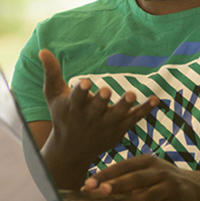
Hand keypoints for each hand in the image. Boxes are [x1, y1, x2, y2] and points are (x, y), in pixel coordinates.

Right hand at [38, 49, 158, 188]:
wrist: (71, 150)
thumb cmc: (62, 116)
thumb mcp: (53, 96)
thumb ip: (51, 72)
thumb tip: (43, 50)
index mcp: (73, 107)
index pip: (76, 98)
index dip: (81, 91)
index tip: (85, 82)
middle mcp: (90, 117)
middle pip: (96, 109)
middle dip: (100, 101)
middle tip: (106, 91)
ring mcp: (105, 125)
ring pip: (116, 115)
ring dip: (124, 106)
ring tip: (131, 94)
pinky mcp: (119, 130)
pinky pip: (134, 119)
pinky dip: (145, 110)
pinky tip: (155, 100)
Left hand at [81, 155, 199, 200]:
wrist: (198, 188)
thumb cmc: (165, 180)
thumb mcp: (148, 172)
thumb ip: (125, 178)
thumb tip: (94, 188)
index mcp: (148, 161)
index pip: (124, 166)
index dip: (106, 174)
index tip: (89, 183)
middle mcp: (160, 171)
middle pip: (136, 178)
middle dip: (117, 184)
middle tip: (101, 191)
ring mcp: (170, 186)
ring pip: (149, 194)